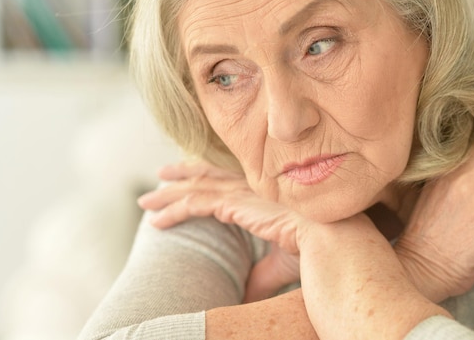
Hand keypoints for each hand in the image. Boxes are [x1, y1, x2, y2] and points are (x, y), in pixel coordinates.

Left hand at [138, 161, 303, 301]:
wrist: (327, 241)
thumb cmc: (312, 249)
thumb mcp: (278, 264)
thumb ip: (259, 277)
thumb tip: (244, 298)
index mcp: (261, 194)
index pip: (226, 179)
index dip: (204, 175)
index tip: (186, 177)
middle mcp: (249, 188)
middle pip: (206, 175)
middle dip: (181, 175)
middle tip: (160, 177)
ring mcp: (241, 193)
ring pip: (193, 188)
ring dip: (167, 195)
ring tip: (146, 201)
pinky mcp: (235, 204)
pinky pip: (194, 203)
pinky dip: (172, 211)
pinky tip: (156, 221)